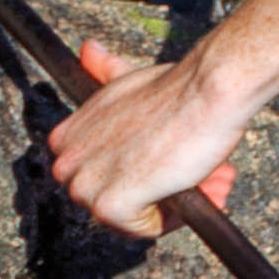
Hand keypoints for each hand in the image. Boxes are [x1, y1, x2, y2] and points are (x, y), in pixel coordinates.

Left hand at [46, 35, 246, 238]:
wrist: (208, 89)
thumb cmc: (178, 87)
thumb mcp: (129, 80)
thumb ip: (104, 74)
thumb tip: (88, 50)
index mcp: (69, 137)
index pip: (98, 176)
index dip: (139, 171)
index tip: (168, 159)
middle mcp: (68, 162)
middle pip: (113, 199)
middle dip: (159, 190)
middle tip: (199, 170)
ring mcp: (86, 186)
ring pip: (130, 218)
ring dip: (174, 203)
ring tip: (210, 178)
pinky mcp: (109, 205)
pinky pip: (144, 229)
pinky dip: (174, 217)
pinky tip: (197, 188)